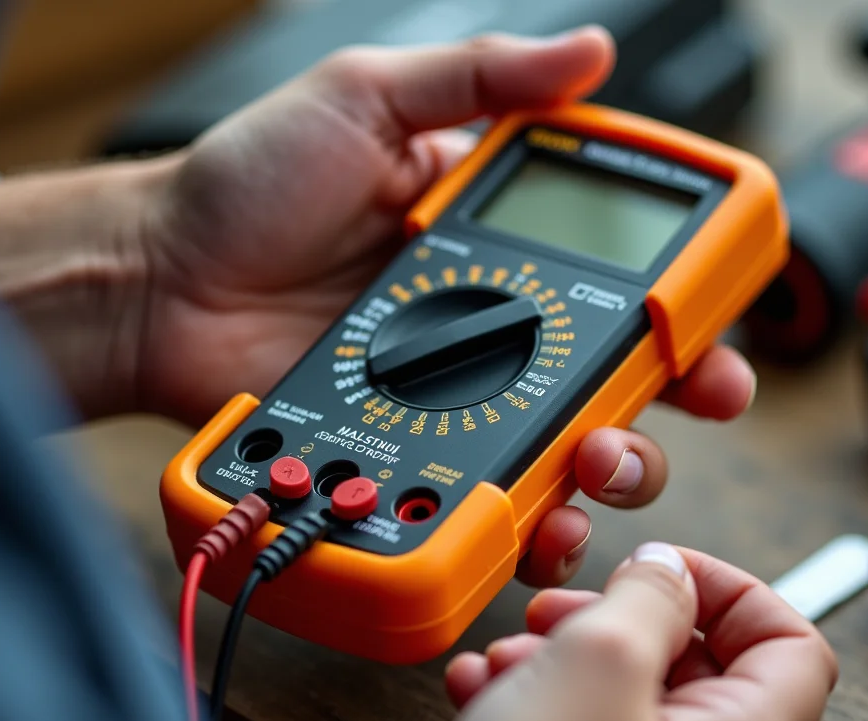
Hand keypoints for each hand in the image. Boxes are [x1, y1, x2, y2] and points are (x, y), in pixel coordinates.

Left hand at [0, 28, 756, 587]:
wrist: (157, 284)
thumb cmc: (245, 185)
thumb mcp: (366, 98)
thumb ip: (478, 80)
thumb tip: (590, 51)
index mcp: (487, 238)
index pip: (610, 265)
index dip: (673, 292)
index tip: (711, 313)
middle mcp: (482, 320)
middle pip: (610, 366)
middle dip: (674, 390)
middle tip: (698, 396)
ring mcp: (451, 393)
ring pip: (565, 439)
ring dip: (614, 460)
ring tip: (607, 460)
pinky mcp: (410, 450)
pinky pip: (488, 493)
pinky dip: (528, 519)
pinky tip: (545, 522)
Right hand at [438, 543, 838, 720]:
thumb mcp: (594, 667)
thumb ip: (645, 600)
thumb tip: (666, 568)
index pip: (790, 644)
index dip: (731, 590)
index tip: (662, 568)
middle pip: (693, 666)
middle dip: (616, 621)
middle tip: (560, 610)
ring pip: (622, 698)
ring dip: (558, 659)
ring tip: (506, 659)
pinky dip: (532, 703)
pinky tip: (484, 694)